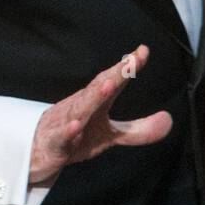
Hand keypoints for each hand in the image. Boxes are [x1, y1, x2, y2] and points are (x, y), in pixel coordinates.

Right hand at [29, 43, 171, 185]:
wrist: (35, 153)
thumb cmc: (74, 138)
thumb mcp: (109, 136)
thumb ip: (138, 130)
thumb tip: (169, 121)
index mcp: (94, 103)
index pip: (112, 81)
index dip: (127, 67)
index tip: (143, 51)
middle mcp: (80, 107)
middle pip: (98, 88)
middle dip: (115, 74)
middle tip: (131, 61)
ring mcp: (65, 124)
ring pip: (79, 110)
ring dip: (94, 97)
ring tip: (109, 84)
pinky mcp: (54, 144)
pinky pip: (60, 137)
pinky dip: (66, 131)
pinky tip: (75, 125)